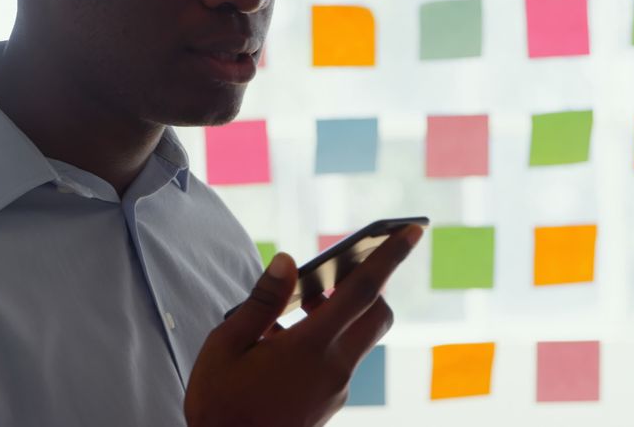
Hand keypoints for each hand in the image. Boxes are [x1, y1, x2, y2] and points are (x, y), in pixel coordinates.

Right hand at [184, 224, 422, 426]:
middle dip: (369, 286)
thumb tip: (287, 262)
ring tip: (296, 308)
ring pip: (360, 337)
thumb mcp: (227, 345)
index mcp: (310, 347)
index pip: (362, 291)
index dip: (389, 256)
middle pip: (377, 314)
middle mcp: (334, 367)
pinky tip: (284, 342)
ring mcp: (335, 388)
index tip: (412, 229)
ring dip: (342, 314)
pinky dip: (327, 339)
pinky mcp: (330, 402)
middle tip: (333, 273)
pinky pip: (342, 359)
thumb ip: (262, 301)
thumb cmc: (220, 405)